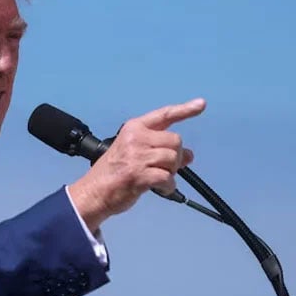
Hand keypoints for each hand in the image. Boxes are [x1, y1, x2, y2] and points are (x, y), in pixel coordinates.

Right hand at [68, 98, 205, 232]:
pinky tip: (160, 189)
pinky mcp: (139, 174)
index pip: (164, 115)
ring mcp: (137, 156)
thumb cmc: (113, 172)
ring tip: (157, 179)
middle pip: (175, 141)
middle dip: (176, 157)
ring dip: (171, 173)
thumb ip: (160, 149)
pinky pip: (168, 178)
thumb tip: (189, 155)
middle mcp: (136, 138)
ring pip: (174, 159)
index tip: (201, 104)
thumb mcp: (134, 152)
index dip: (185, 109)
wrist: (94, 192)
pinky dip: (168, 187)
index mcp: (134, 128)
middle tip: (165, 168)